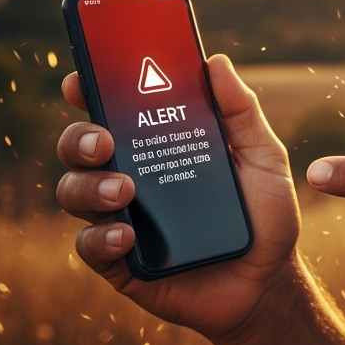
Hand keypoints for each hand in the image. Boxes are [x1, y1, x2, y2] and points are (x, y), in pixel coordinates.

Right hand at [56, 54, 303, 342]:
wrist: (269, 282)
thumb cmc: (266, 214)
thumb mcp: (263, 157)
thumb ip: (241, 111)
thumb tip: (216, 61)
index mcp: (158, 145)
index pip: (112, 110)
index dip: (90, 90)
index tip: (82, 79)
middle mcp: (131, 176)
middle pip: (80, 148)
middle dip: (80, 138)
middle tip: (104, 141)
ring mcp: (120, 219)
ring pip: (74, 192)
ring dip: (89, 186)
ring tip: (124, 190)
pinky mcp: (119, 263)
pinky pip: (89, 246)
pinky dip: (101, 237)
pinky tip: (125, 235)